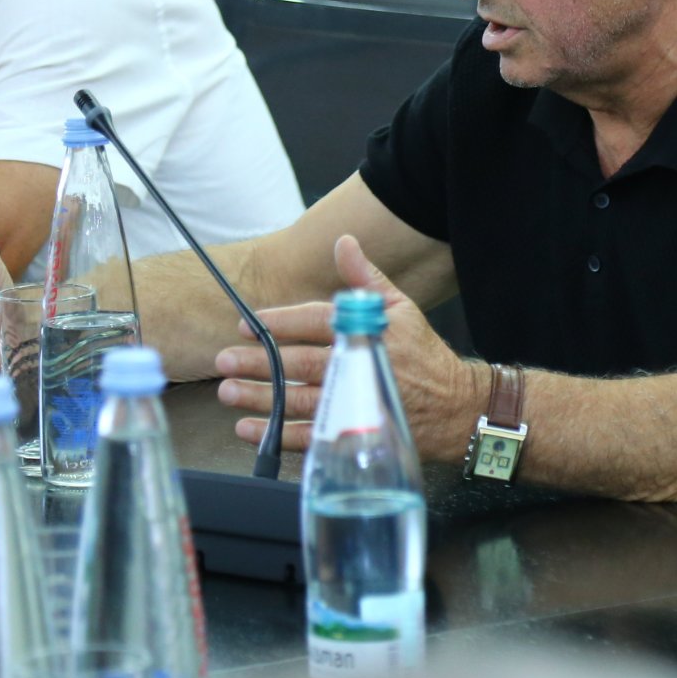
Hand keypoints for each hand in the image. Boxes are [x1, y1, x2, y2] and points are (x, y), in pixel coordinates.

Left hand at [213, 235, 483, 455]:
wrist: (452, 407)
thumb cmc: (422, 354)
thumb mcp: (400, 307)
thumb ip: (364, 277)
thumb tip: (342, 240)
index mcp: (364, 333)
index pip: (314, 323)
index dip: (279, 322)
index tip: (247, 322)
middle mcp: (355, 368)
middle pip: (299, 364)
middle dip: (258, 362)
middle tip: (224, 360)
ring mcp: (352, 405)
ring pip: (298, 401)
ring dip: (260, 398)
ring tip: (227, 392)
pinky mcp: (351, 435)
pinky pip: (308, 437)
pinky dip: (276, 434)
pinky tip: (247, 429)